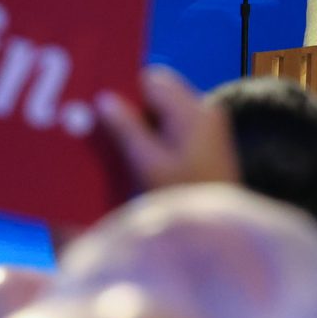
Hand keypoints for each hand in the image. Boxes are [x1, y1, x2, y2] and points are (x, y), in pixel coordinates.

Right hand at [96, 66, 239, 193]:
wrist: (221, 237)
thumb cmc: (183, 199)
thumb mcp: (149, 165)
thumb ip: (126, 128)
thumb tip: (103, 98)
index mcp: (193, 111)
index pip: (152, 80)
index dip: (123, 86)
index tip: (95, 99)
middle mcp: (204, 112)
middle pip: (158, 93)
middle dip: (130, 105)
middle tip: (99, 121)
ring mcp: (208, 129)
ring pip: (163, 111)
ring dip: (139, 122)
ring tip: (112, 139)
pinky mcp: (206, 146)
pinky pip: (172, 128)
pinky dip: (152, 136)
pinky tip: (133, 153)